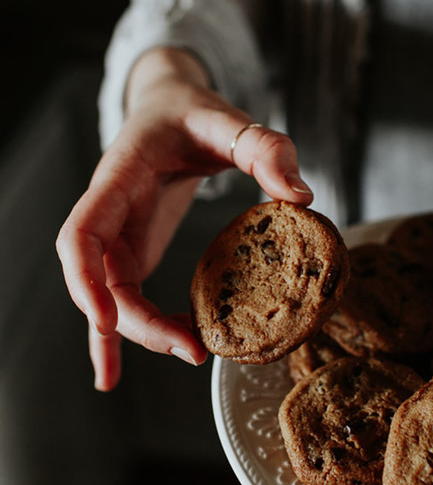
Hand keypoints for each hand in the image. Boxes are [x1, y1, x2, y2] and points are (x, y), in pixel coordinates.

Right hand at [56, 47, 312, 390]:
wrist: (171, 108)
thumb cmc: (193, 114)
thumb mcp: (230, 120)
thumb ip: (265, 149)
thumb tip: (300, 197)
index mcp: (119, 178)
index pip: (81, 232)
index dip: (84, 278)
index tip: (106, 319)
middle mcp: (110, 213)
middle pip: (100, 281)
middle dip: (136, 323)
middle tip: (193, 349)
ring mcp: (119, 237)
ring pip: (113, 299)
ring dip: (143, 334)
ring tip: (194, 354)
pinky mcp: (134, 252)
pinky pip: (119, 300)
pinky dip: (116, 339)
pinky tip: (111, 376)